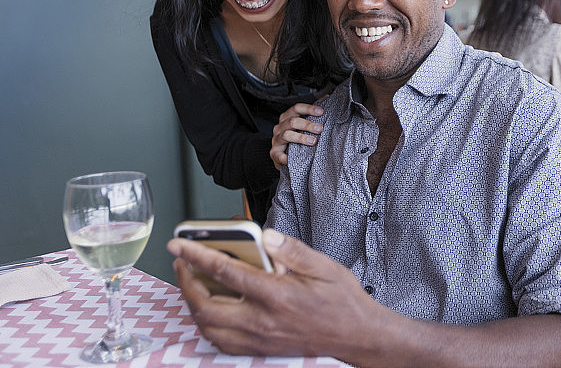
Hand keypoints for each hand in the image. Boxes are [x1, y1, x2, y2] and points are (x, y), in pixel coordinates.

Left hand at [167, 230, 383, 358]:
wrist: (356, 337)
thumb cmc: (341, 301)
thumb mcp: (323, 266)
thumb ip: (291, 250)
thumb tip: (265, 235)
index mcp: (276, 295)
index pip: (225, 272)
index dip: (197, 256)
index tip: (179, 245)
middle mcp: (262, 321)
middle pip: (206, 305)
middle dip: (186, 282)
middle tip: (182, 263)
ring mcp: (258, 340)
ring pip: (208, 327)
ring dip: (193, 305)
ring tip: (193, 283)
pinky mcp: (259, 351)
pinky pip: (221, 342)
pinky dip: (207, 325)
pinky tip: (211, 309)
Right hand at [270, 102, 324, 168]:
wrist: (284, 155)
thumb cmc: (295, 137)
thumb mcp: (303, 123)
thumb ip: (312, 112)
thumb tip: (326, 97)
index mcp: (287, 117)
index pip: (296, 108)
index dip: (308, 108)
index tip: (321, 112)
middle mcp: (280, 127)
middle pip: (292, 121)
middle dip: (307, 124)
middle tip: (320, 128)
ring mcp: (276, 140)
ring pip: (287, 135)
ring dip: (301, 137)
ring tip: (313, 141)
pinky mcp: (274, 153)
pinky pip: (278, 155)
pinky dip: (285, 157)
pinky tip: (292, 159)